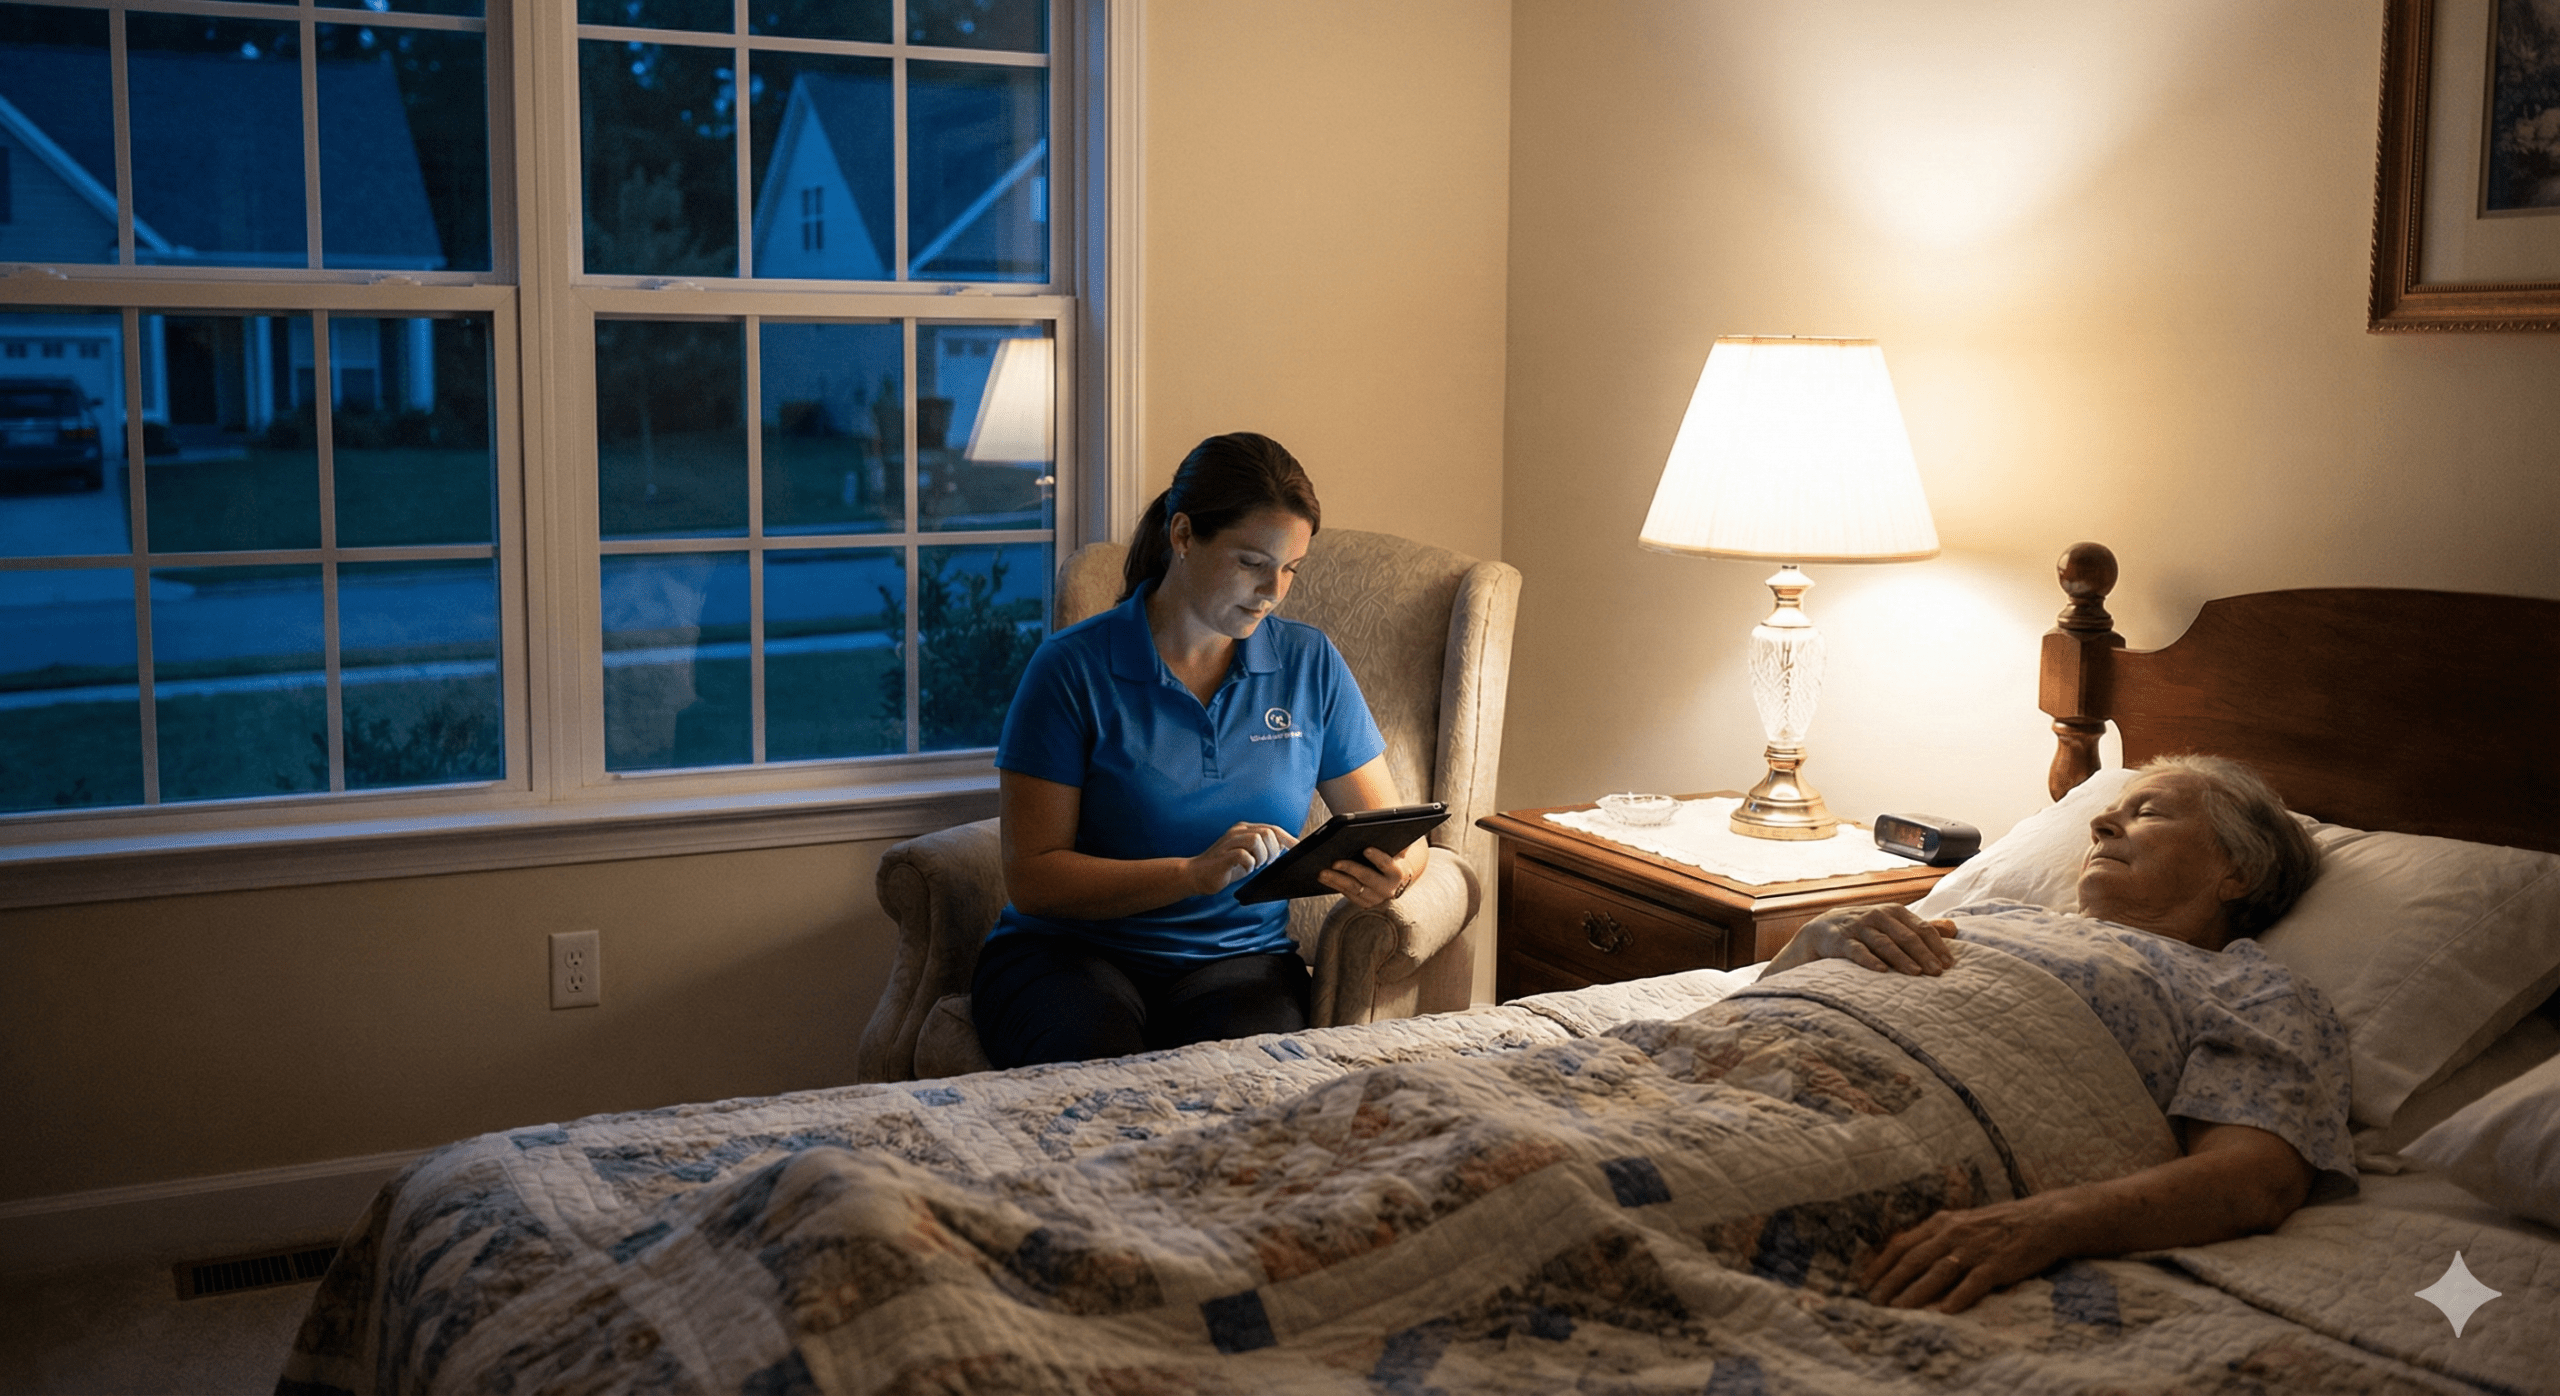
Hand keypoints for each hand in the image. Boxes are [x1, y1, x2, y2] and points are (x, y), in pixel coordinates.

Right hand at [1190, 822, 1296, 893]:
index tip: (1298, 849)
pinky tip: (1245, 868)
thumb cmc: (1224, 867)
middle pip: (1268, 832)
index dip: (1288, 839)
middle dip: (1273, 850)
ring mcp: (1229, 841)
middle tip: (1265, 863)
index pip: (1273, 829)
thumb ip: (1264, 849)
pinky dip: (1249, 864)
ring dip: (1262, 856)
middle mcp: (1238, 831)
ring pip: (1257, 840)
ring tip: (1255, 865)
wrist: (1196, 874)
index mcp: (1245, 829)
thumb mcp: (1248, 856)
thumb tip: (1286, 847)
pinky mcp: (1223, 855)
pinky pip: (1244, 855)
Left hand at [1318, 840, 1427, 909]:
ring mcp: (1375, 898)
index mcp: (1396, 873)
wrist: (1393, 879)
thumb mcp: (1397, 849)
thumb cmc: (1392, 856)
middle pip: (1367, 878)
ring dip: (1336, 880)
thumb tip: (1392, 824)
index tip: (1366, 849)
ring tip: (1322, 871)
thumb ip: (1397, 839)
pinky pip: (1346, 894)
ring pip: (1353, 888)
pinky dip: (1334, 885)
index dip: (1377, 857)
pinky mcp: (1363, 903)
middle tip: (1335, 862)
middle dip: (1350, 869)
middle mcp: (1387, 889)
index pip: (1387, 864)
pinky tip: (1322, 877)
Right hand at [1767, 904, 1957, 977]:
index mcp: (1894, 912)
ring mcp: (1857, 927)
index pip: (1921, 928)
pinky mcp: (1840, 940)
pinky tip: (1882, 972)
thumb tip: (1954, 928)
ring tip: (1916, 974)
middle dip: (1923, 954)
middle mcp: (1877, 916)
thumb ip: (1921, 927)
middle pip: (1905, 936)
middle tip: (1937, 973)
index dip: (1937, 946)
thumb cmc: (1864, 929)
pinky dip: (1870, 961)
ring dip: (1901, 959)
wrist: (1821, 930)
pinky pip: (1856, 951)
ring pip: (1884, 943)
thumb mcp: (1892, 924)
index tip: (1949, 964)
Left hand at [1860, 1193, 2078, 1313]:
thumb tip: (1906, 1256)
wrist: (2044, 1219)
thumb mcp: (1962, 1223)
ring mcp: (1976, 1249)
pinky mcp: (1998, 1264)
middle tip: (1873, 1302)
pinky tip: (1943, 1312)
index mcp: (1943, 1222)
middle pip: (1914, 1260)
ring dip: (1916, 1293)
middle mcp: (1954, 1234)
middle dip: (1890, 1282)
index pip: (1902, 1244)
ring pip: (1938, 1272)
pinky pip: (1974, 1283)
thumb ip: (1936, 1237)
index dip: (1881, 1264)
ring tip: (1898, 1310)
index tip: (1864, 1282)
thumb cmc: (1999, 1225)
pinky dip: (1958, 1297)